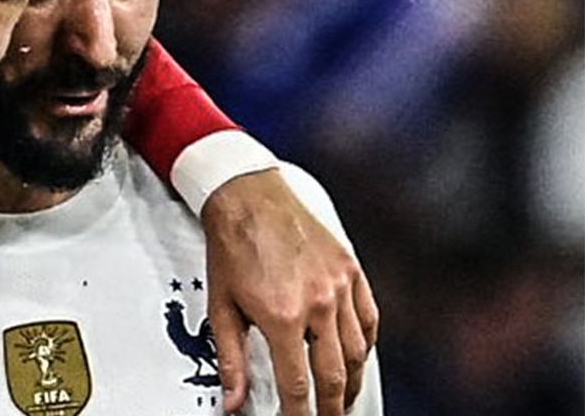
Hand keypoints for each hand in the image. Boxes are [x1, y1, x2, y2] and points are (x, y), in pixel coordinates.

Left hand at [201, 169, 378, 415]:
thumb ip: (231, 359)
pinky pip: (369, 318)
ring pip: (357, 351)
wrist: (247, 196)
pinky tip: (358, 357)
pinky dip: (366, 344)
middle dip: (332, 407)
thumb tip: (233, 400)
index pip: (297, 384)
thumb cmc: (232, 246)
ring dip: (352, 381)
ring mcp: (339, 285)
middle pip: (335, 375)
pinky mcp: (350, 269)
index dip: (299, 413)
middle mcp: (318, 303)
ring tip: (343, 398)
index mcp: (282, 316)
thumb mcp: (222, 306)